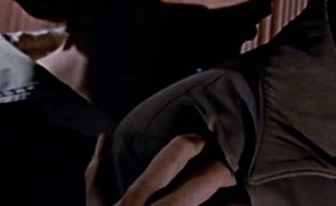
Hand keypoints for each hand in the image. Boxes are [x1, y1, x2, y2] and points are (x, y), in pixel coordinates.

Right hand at [85, 133, 236, 205]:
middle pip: (205, 180)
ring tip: (238, 196)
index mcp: (132, 203)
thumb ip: (97, 173)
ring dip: (235, 201)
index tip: (200, 140)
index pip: (168, 161)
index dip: (189, 143)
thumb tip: (103, 137)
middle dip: (221, 170)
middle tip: (227, 169)